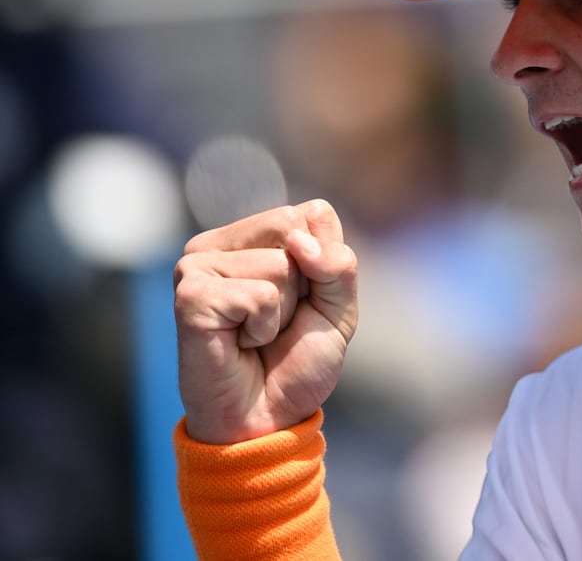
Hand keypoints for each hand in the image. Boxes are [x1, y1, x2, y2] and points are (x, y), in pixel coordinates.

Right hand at [174, 199, 358, 444]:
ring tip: (254, 336)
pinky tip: (238, 344)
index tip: (302, 302)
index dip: (324, 266)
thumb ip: (338, 264)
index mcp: (251, 236)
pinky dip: (262, 328)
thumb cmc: (297, 362)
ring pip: (279, 265)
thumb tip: (298, 242)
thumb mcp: (339, 309)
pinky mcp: (189, 295)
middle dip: (304, 287)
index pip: (313, 214)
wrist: (267, 419)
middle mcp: (218, 243)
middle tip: (276, 322)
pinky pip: (258, 296)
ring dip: (281, 312)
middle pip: (294, 232)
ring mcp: (197, 265)